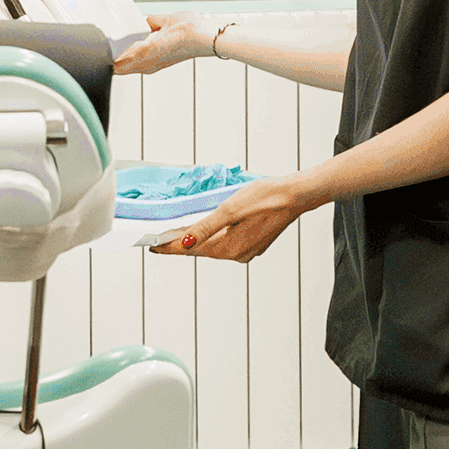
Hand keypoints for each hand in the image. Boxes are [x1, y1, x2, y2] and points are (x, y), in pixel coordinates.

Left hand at [114, 18, 219, 77]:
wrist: (207, 38)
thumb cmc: (190, 30)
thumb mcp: (162, 19)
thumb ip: (147, 21)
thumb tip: (142, 21)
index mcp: (144, 54)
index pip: (116, 62)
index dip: (105, 57)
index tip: (99, 49)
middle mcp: (147, 64)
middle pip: (120, 68)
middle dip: (111, 59)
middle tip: (104, 47)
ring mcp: (154, 66)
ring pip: (129, 68)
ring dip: (122, 60)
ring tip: (117, 47)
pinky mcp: (160, 64)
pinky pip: (140, 65)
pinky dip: (133, 59)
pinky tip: (134, 48)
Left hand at [156, 174, 319, 260]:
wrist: (295, 195)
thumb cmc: (266, 197)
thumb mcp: (229, 209)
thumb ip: (205, 227)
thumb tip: (186, 242)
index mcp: (228, 247)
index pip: (190, 250)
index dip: (169, 248)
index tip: (152, 247)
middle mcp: (237, 254)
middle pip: (200, 250)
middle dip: (181, 244)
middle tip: (161, 239)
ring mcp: (246, 250)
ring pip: (214, 247)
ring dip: (198, 240)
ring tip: (180, 234)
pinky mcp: (253, 243)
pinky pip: (226, 243)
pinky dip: (214, 237)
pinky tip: (208, 229)